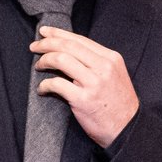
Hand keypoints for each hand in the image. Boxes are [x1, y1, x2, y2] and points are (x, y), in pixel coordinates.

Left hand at [32, 26, 139, 148]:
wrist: (128, 129)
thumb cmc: (118, 104)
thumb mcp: (115, 75)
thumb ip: (97, 62)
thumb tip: (70, 51)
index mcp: (111, 58)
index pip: (80, 39)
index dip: (58, 33)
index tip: (44, 32)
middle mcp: (103, 67)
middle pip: (68, 46)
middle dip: (46, 43)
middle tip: (34, 47)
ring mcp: (94, 83)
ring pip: (61, 59)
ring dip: (44, 61)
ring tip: (38, 66)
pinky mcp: (84, 99)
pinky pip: (57, 84)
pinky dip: (44, 85)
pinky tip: (42, 88)